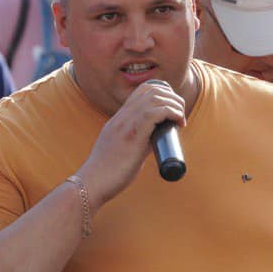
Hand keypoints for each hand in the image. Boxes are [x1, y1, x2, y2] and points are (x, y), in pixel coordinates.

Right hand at [77, 79, 185, 207]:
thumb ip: (137, 139)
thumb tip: (155, 139)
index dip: (163, 93)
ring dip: (175, 105)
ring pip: (155, 97)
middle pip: (152, 89)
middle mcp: (122, 116)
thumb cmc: (108, 172)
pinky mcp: (132, 136)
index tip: (173, 110)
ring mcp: (126, 124)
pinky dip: (171, 113)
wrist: (92, 182)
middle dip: (173, 97)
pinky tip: (178, 123)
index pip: (143, 90)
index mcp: (120, 118)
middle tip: (180, 115)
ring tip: (181, 119)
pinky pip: (154, 113)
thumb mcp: (122, 147)